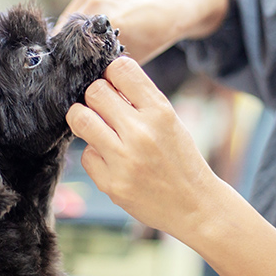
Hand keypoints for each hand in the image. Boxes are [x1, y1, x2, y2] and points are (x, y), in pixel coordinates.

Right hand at [56, 0, 228, 64]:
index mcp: (107, 20)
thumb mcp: (130, 58)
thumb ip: (104, 66)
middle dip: (66, 48)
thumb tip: (81, 79)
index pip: (72, 44)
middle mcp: (96, 2)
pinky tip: (80, 36)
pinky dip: (74, 25)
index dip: (67, 60)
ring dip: (67, 36)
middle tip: (68, 65)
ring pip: (67, 21)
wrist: (168, 5)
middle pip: (65, 32)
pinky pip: (74, 11)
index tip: (66, 73)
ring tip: (72, 52)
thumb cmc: (154, 36)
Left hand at [66, 56, 216, 238]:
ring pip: (79, 118)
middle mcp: (141, 133)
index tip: (112, 84)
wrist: (195, 206)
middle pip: (94, 91)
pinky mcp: (111, 183)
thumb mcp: (170, 121)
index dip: (111, 73)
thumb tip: (103, 79)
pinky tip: (110, 160)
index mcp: (160, 112)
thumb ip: (140, 100)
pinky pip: (85, 155)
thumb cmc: (180, 159)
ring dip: (83, 119)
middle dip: (95, 96)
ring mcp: (124, 159)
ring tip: (96, 127)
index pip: (120, 69)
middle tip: (103, 109)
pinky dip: (94, 154)